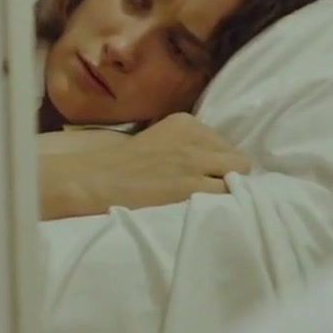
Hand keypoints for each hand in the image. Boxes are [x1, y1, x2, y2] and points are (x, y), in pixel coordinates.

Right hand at [41, 112, 252, 218]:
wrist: (95, 179)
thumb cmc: (123, 164)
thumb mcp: (160, 139)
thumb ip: (189, 145)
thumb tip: (220, 161)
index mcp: (187, 123)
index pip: (225, 143)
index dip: (220, 163)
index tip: (208, 175)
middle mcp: (195, 138)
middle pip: (237, 158)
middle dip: (230, 175)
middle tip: (215, 190)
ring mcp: (194, 161)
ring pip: (237, 175)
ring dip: (230, 190)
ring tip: (214, 202)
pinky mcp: (191, 186)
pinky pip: (227, 194)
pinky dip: (225, 203)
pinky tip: (212, 209)